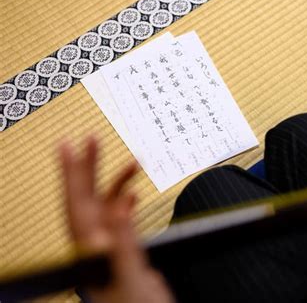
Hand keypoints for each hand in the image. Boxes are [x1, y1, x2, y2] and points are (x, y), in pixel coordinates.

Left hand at [60, 137, 174, 302]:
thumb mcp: (129, 274)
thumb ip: (124, 241)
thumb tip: (119, 208)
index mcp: (88, 248)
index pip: (74, 202)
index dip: (70, 172)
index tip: (66, 146)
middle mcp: (95, 241)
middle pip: (87, 196)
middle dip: (89, 166)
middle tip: (91, 139)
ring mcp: (111, 243)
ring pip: (108, 203)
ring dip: (118, 181)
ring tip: (132, 162)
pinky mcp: (125, 246)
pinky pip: (123, 216)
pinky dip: (128, 200)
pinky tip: (133, 193)